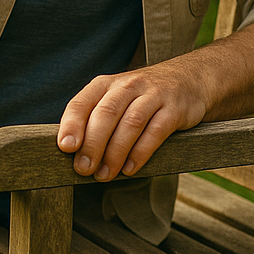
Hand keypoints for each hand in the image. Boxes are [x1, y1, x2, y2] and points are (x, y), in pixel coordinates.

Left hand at [56, 62, 207, 181]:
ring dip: (115, 152)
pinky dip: (141, 152)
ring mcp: (153, 95)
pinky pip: (156, 131)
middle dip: (92, 144)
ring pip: (130, 123)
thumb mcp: (116, 99)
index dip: (72, 125)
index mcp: (106, 84)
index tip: (65, 148)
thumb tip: (73, 153)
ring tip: (105, 174)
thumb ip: (95, 119)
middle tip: (84, 169)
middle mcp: (128, 85)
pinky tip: (130, 169)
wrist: (189, 79)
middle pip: (106, 114)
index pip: (82, 102)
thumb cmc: (142, 97)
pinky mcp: (174, 108)